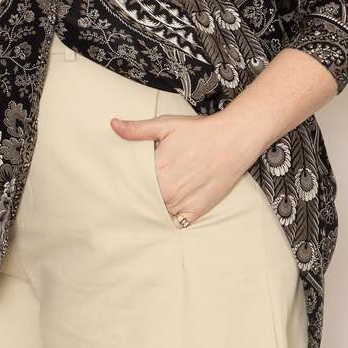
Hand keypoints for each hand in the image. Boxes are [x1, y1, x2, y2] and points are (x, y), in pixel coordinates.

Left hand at [110, 107, 257, 224]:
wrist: (234, 140)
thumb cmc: (199, 131)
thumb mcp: (166, 124)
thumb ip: (137, 129)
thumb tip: (113, 125)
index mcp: (157, 170)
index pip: (132, 186)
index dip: (123, 187)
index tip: (116, 188)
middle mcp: (169, 190)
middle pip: (143, 202)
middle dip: (136, 199)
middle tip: (124, 200)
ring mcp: (184, 203)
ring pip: (158, 213)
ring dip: (151, 210)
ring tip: (141, 209)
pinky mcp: (198, 210)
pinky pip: (177, 222)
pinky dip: (170, 218)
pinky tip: (165, 212)